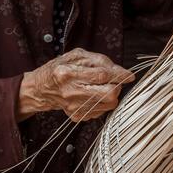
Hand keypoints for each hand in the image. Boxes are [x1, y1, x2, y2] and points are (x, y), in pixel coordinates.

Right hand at [18, 47, 134, 121]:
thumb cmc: (60, 69)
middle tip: (113, 81)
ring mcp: (74, 107)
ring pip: (109, 104)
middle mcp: (71, 92)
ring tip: (101, 87)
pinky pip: (102, 111)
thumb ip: (99, 60)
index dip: (120, 75)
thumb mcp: (76, 56)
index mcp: (68, 73)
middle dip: (117, 87)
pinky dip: (102, 102)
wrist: (42, 89)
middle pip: (109, 94)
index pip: (102, 75)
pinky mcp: (77, 116)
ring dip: (111, 95)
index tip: (130, 75)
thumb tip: (121, 70)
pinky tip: (93, 95)